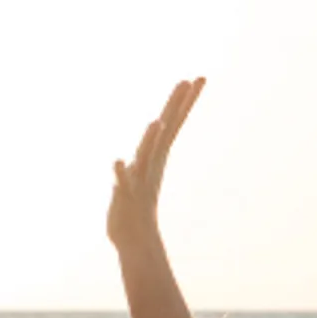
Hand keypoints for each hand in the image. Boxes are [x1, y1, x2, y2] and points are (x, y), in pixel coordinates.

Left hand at [105, 77, 203, 251]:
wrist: (135, 239)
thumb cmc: (138, 203)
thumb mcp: (144, 170)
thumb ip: (150, 149)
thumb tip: (159, 126)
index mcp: (156, 154)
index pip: (174, 122)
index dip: (185, 101)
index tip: (199, 78)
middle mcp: (151, 162)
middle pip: (166, 130)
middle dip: (177, 106)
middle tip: (191, 81)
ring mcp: (139, 179)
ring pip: (146, 155)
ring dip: (150, 140)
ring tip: (157, 122)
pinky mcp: (123, 196)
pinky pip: (121, 182)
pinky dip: (121, 172)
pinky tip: (117, 162)